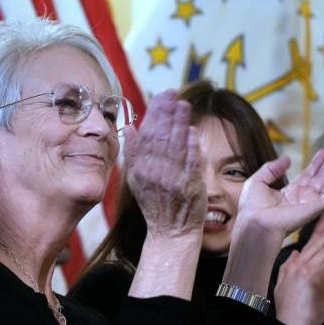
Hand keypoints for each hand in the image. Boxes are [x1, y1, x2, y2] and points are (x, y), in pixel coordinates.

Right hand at [124, 90, 205, 239]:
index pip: (147, 135)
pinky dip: (192, 147)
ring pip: (175, 147)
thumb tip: (130, 126)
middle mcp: (154, 173)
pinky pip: (190, 163)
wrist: (170, 230)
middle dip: (167, 113)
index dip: (154, 114)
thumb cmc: (154, 202)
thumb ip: (133, 152)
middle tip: (173, 94)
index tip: (161, 96)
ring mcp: (172, 180)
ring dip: (180, 124)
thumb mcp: (135, 178)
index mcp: (140, 169)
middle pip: (160, 137)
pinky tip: (192, 132)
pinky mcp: (189, 187)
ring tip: (184, 105)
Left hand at [222, 144, 323, 297]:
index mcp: (289, 193)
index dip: (316, 162)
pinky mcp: (316, 207)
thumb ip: (272, 168)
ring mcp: (310, 203)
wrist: (255, 223)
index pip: (308, 175)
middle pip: (321, 176)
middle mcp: (302, 198)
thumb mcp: (258, 181)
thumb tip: (287, 158)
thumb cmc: (252, 207)